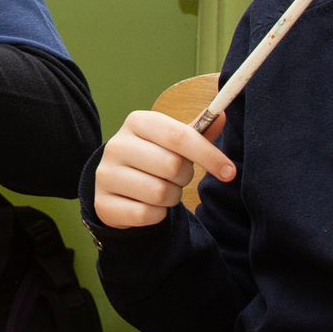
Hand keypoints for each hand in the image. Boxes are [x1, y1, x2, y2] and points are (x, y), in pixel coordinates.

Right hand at [93, 109, 233, 228]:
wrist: (115, 185)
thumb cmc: (151, 158)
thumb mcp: (171, 141)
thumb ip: (196, 132)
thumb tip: (222, 116)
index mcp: (137, 122)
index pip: (179, 136)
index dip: (209, 154)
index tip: (229, 171)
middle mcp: (117, 145)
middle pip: (172, 166)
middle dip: (185, 177)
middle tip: (178, 177)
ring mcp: (106, 175)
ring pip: (160, 193)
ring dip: (172, 197)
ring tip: (163, 190)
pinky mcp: (104, 203)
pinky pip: (147, 214)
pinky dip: (157, 214)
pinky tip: (150, 206)